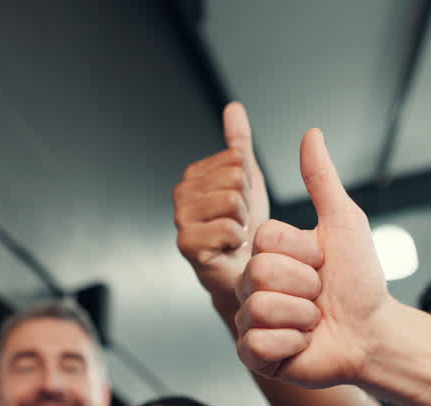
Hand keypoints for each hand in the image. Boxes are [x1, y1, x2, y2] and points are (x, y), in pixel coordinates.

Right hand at [174, 102, 268, 302]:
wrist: (246, 273)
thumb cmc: (246, 230)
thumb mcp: (246, 179)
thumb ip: (238, 142)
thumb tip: (234, 108)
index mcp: (194, 176)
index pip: (236, 158)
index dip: (249, 182)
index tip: (242, 203)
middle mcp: (182, 195)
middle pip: (233, 177)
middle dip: (247, 202)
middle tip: (240, 222)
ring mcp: (181, 220)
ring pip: (231, 201)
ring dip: (244, 222)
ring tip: (235, 235)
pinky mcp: (187, 245)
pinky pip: (226, 228)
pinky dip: (237, 241)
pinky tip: (229, 249)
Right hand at [234, 129, 391, 387]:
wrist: (373, 333)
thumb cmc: (359, 282)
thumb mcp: (344, 223)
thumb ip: (322, 180)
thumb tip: (311, 133)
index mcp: (267, 254)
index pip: (265, 239)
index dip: (303, 253)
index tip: (321, 264)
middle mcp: (252, 286)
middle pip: (260, 273)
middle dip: (305, 286)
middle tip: (320, 297)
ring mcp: (250, 322)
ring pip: (260, 308)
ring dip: (302, 317)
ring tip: (315, 321)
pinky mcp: (254, 355)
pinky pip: (257, 344)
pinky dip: (291, 344)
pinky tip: (303, 344)